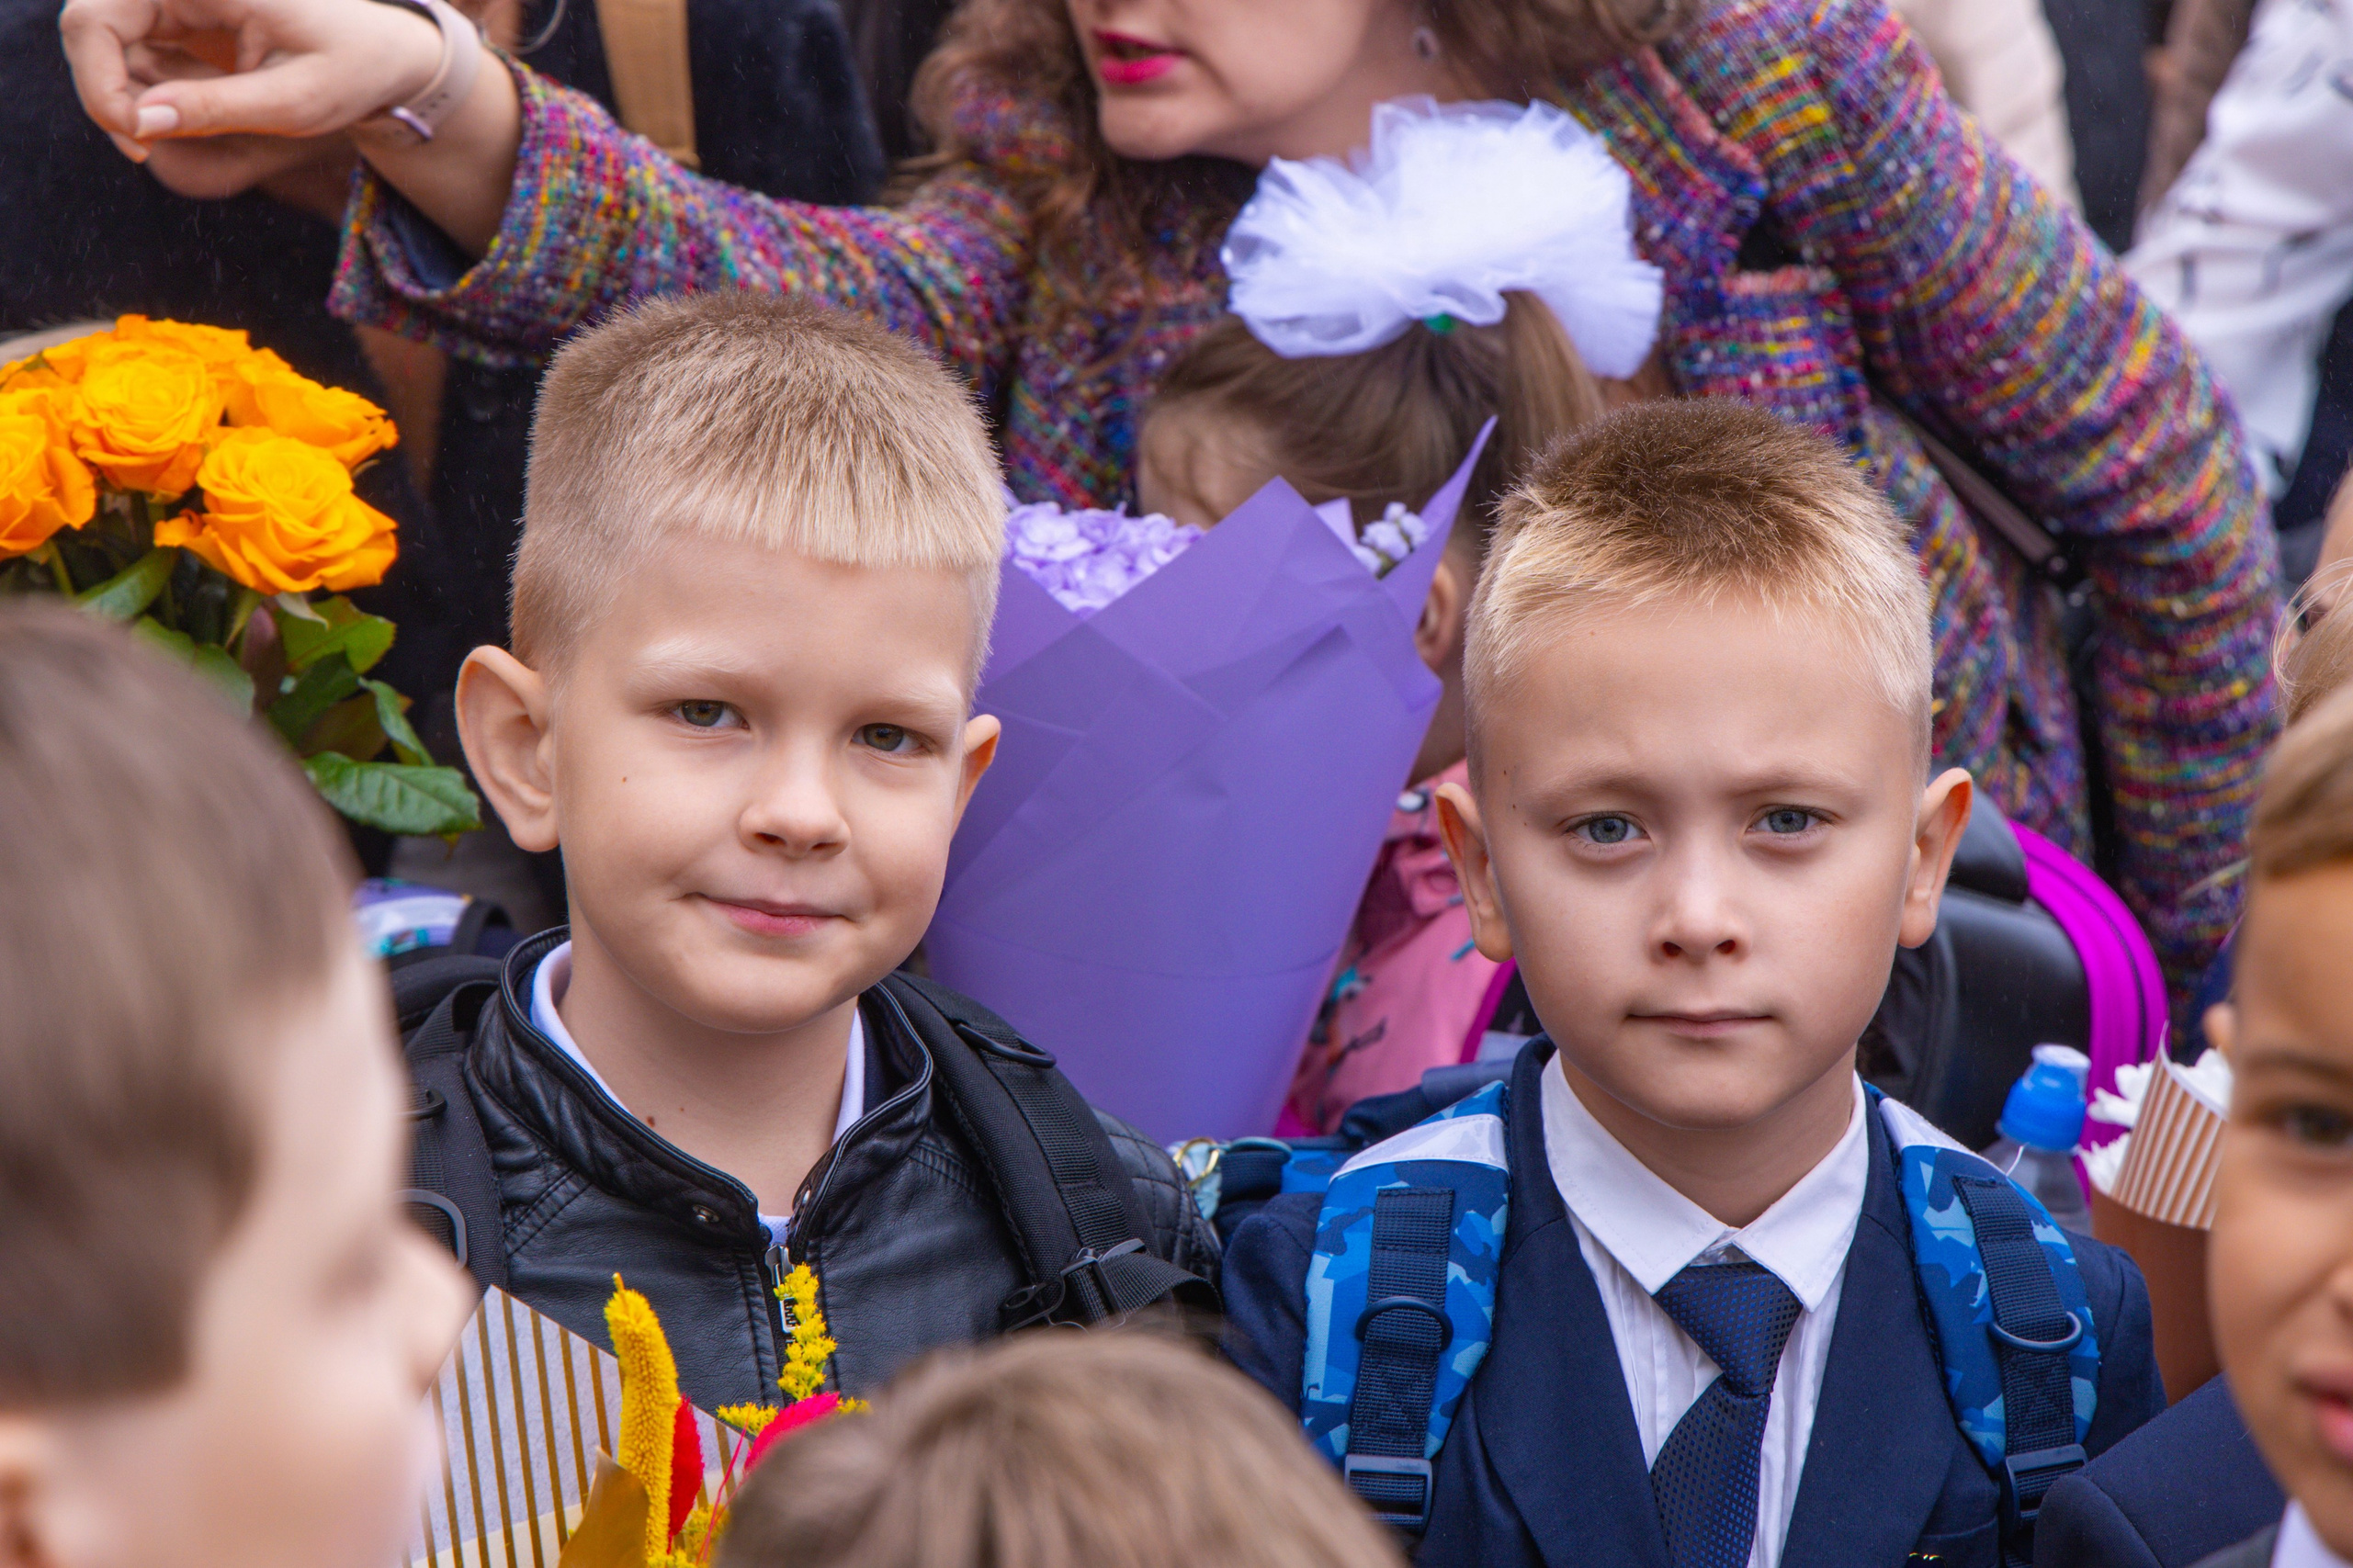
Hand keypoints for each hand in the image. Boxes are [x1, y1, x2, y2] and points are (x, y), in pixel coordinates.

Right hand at [60, 0, 442, 159]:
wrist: (387, 54)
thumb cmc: (354, 68)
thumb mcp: (295, 100)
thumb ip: (217, 109)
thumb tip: (141, 123)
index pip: (95, 16)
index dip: (97, 82)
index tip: (138, 139)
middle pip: (90, 26)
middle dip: (106, 92)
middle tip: (145, 151)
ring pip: (106, 42)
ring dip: (128, 95)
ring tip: (189, 129)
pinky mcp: (180, 16)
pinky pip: (134, 51)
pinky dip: (147, 92)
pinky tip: (191, 115)